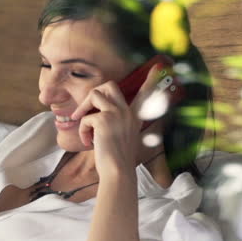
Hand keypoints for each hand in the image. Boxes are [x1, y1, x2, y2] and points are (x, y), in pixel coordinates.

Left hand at [71, 63, 166, 179]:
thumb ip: (114, 124)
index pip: (144, 94)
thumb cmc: (116, 160)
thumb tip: (94, 118)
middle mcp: (127, 112)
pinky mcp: (104, 120)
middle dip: (94, 94)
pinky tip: (88, 142)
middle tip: (85, 110)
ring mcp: (116, 114)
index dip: (150, 81)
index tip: (158, 68)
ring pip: (94, 95)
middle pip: (109, 85)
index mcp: (134, 116)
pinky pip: (86, 118)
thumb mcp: (121, 137)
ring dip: (83, 110)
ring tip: (83, 127)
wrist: (117, 171)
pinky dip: (83, 130)